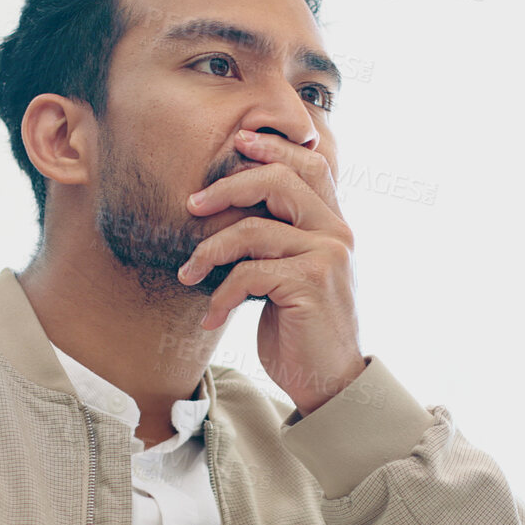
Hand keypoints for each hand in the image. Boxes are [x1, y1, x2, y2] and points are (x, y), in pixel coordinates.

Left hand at [177, 130, 367, 415]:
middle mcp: (337, 233)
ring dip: (208, 251)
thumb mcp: (292, 275)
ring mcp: (327, 256)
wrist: (329, 382)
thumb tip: (233, 210)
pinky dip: (221, 294)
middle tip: (192, 204)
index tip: (237, 142)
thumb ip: (279, 240)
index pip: (310, 166)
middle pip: (279, 181)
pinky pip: (249, 273)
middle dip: (228, 186)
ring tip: (187, 273)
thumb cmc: (302, 330)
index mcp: (334, 225)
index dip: (273, 149)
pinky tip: (211, 316)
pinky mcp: (311, 284)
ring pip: (252, 229)